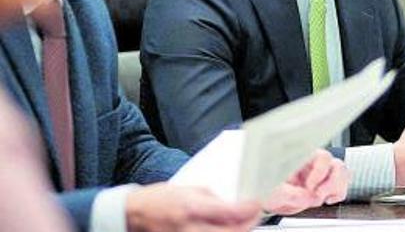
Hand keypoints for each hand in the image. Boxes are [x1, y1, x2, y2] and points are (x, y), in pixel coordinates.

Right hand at [125, 183, 260, 231]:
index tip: (256, 204)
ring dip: (236, 231)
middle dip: (248, 225)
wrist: (135, 214)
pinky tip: (226, 228)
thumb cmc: (160, 199)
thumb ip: (213, 200)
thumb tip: (234, 207)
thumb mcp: (190, 190)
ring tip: (242, 224)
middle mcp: (191, 228)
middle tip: (254, 216)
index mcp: (193, 208)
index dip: (249, 209)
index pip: (231, 212)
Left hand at [264, 149, 348, 214]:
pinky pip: (342, 186)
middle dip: (331, 183)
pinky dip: (338, 194)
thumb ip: (289, 193)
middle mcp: (315, 164)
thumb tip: (306, 196)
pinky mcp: (327, 186)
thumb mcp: (274, 191)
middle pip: (338, 165)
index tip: (310, 187)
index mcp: (302, 159)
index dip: (319, 172)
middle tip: (318, 194)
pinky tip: (325, 199)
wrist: (273, 199)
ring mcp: (323, 175)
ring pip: (343, 174)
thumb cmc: (270, 189)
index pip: (321, 156)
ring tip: (322, 198)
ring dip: (336, 189)